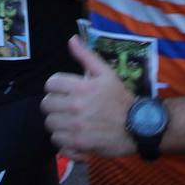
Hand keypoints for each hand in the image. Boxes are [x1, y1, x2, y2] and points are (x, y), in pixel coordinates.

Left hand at [41, 36, 135, 160]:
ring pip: (50, 123)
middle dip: (54, 104)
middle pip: (46, 105)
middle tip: (66, 107)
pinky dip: (63, 140)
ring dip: (58, 122)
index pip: (50, 84)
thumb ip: (86, 56)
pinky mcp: (78, 144)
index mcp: (82, 87)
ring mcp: (76, 127)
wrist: (137, 127)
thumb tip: (72, 40)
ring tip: (69, 121)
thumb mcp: (106, 73)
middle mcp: (76, 107)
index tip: (64, 91)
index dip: (55, 87)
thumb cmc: (120, 99)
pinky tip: (73, 135)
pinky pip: (57, 141)